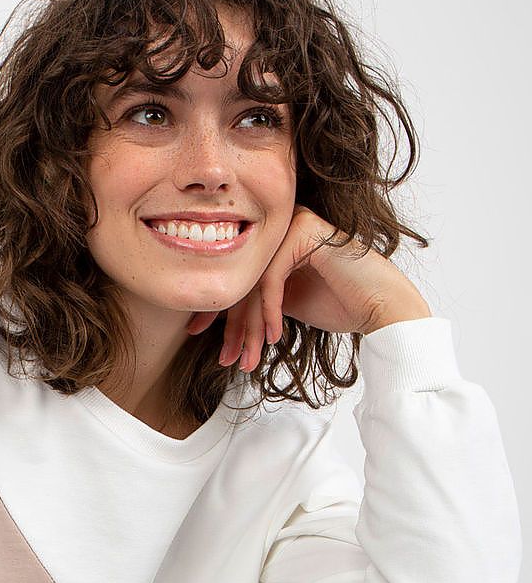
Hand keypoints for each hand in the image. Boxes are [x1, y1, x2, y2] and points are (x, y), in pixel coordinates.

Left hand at [194, 204, 431, 371]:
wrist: (382, 306)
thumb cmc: (340, 305)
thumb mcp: (285, 302)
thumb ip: (256, 298)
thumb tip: (214, 314)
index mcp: (273, 239)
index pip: (236, 276)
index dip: (217, 311)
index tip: (200, 337)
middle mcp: (279, 224)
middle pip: (242, 278)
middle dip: (233, 327)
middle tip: (228, 359)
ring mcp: (292, 222)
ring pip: (253, 280)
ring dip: (249, 327)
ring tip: (248, 358)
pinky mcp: (303, 229)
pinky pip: (271, 277)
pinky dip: (269, 311)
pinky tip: (274, 336)